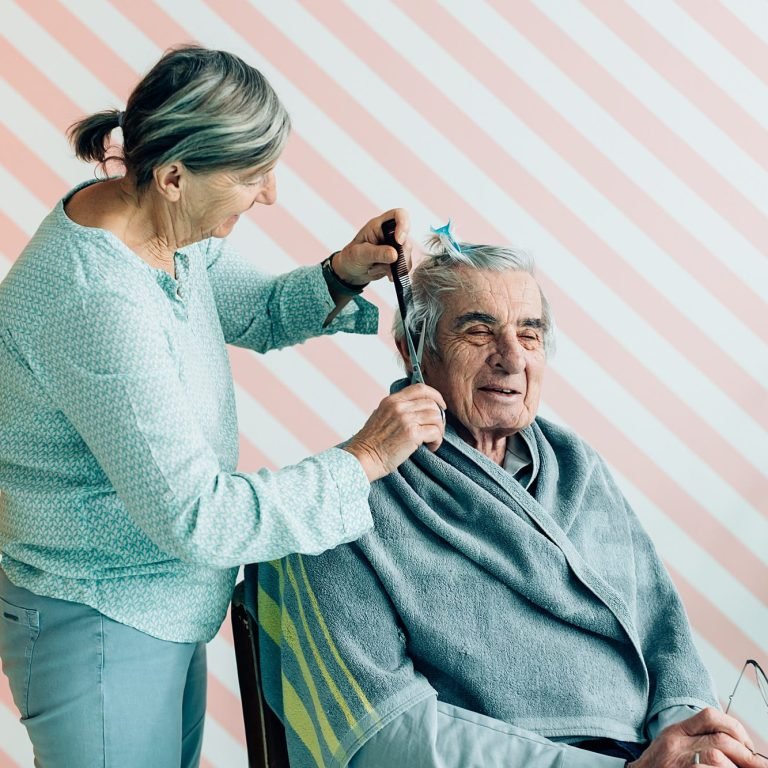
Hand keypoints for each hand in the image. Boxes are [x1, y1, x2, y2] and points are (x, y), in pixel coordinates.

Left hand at [332, 208, 411, 284]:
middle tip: (385, 264)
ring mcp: (395, 247)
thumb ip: (376, 253)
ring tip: (376, 268)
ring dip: (394, 266)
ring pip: (406, 254)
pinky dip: (395, 273)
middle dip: (398, 255)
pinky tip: (384, 274)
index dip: (403, 225)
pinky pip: (405, 266)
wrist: (351, 271)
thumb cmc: (351, 257)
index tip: (399, 241)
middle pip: (406, 239)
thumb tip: (394, 255)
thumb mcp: (360, 254)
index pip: (398, 215)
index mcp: (379, 225)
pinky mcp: (398, 259)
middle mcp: (389, 234)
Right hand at [344, 384, 445, 481]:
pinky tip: (431, 447)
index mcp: (392, 401)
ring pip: (436, 417)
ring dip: (439, 430)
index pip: (420, 388)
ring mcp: (406, 419)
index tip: (441, 406)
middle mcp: (399, 407)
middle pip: (431, 404)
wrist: (363, 458)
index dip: (435, 395)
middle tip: (436, 430)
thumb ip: (396, 409)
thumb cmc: (371, 443)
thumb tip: (415, 409)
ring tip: (433, 440)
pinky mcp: (412, 434)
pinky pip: (435, 432)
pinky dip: (437, 440)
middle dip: (439, 418)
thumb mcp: (380, 416)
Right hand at [628, 708, 765, 767]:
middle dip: (746, 755)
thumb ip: (698, 741)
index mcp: (676, 732)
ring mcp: (677, 762)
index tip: (748, 746)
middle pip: (720, 740)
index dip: (735, 728)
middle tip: (756, 766)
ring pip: (716, 758)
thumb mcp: (673, 748)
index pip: (709, 716)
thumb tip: (737, 748)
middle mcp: (675, 744)